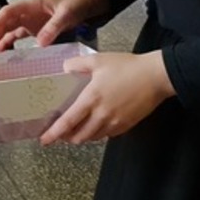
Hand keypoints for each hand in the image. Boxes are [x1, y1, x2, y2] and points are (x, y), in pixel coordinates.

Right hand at [0, 0, 108, 52]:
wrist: (85, 2)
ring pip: (8, 29)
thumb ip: (53, 27)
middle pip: (4, 22)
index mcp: (31, 4)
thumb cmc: (75, 2)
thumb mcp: (65, 13)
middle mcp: (26, 12)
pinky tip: (3, 52)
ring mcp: (29, 20)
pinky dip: (9, 43)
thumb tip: (40, 43)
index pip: (7, 12)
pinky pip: (17, 35)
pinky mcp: (34, 28)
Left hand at [41, 52, 173, 144]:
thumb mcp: (98, 60)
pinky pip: (107, 134)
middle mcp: (101, 115)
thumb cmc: (127, 67)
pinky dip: (98, 133)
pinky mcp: (126, 125)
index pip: (68, 122)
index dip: (54, 133)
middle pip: (79, 135)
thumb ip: (77, 64)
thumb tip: (65, 69)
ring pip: (93, 137)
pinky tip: (97, 126)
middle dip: (67, 137)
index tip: (44, 140)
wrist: (156, 77)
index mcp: (91, 99)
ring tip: (77, 130)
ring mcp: (115, 122)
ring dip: (83, 136)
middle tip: (60, 134)